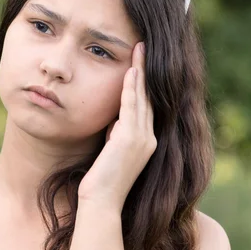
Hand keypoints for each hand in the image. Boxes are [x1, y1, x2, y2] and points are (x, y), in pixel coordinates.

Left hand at [78, 42, 156, 212]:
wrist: (101, 202)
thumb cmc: (101, 180)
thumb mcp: (111, 151)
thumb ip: (116, 134)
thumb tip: (113, 120)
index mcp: (146, 141)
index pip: (146, 105)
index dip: (145, 82)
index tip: (141, 62)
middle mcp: (149, 138)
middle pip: (149, 97)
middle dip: (146, 70)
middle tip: (144, 47)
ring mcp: (143, 139)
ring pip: (143, 98)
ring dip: (141, 72)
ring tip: (140, 50)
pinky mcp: (131, 140)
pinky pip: (132, 107)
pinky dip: (132, 88)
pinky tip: (131, 71)